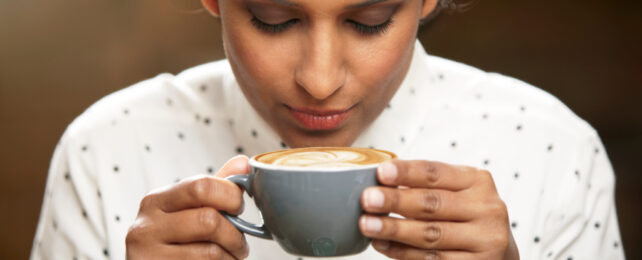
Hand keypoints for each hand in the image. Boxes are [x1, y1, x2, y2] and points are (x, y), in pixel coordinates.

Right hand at [126, 155, 250, 259]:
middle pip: (208, 220)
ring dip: (230, 256)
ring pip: (210, 251)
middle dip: (234, 233)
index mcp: (156, 200)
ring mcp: (148, 253)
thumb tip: (243, 163)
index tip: (238, 208)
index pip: (201, 186)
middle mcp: (147, 225)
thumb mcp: (188, 211)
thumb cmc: (173, 243)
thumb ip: (214, 188)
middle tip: (239, 241)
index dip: (231, 196)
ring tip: (230, 256)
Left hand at [360, 160, 518, 259]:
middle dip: (396, 201)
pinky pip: (432, 259)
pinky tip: (383, 245)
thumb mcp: (456, 192)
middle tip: (368, 199)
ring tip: (367, 224)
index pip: (436, 173)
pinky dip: (403, 252)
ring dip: (394, 229)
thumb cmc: (466, 216)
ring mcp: (484, 240)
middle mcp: (486, 208)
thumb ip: (426, 186)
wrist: (498, 252)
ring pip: (430, 234)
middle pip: (432, 203)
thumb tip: (379, 182)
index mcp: (477, 181)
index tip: (381, 172)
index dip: (407, 172)